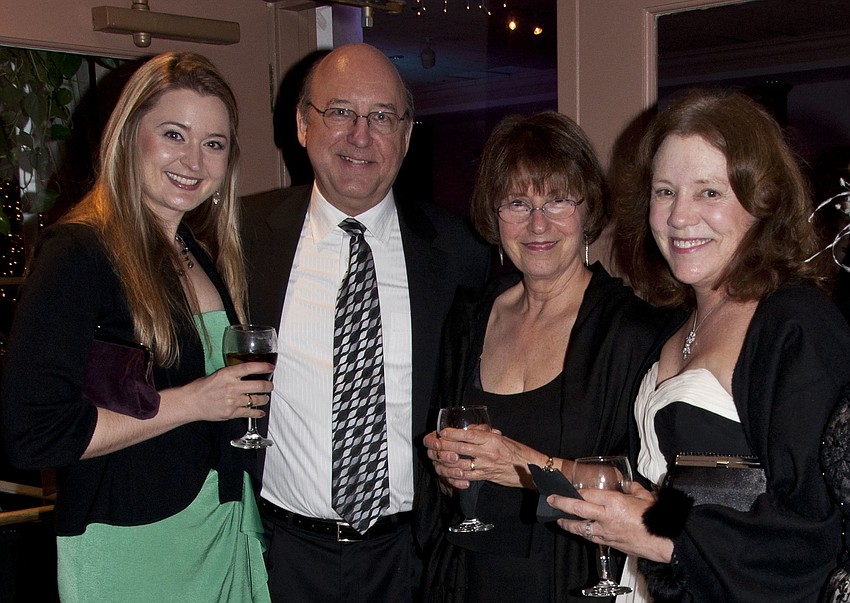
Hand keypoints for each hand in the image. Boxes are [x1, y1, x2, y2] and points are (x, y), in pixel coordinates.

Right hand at [168, 362, 274, 422]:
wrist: (191, 402)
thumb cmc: (201, 387)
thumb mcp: (217, 374)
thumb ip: (232, 374)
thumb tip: (248, 374)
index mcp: (227, 374)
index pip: (250, 368)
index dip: (263, 367)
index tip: (271, 367)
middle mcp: (232, 386)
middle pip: (258, 385)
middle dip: (268, 386)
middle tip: (270, 386)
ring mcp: (233, 401)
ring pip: (256, 400)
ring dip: (264, 399)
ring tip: (265, 398)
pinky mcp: (231, 412)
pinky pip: (249, 413)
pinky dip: (257, 413)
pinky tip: (260, 412)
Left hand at [424, 426, 537, 489]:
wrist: (530, 468)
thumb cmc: (517, 451)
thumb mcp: (502, 437)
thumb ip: (486, 433)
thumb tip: (471, 429)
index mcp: (491, 439)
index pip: (468, 434)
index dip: (453, 433)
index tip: (443, 431)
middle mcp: (487, 451)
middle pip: (461, 448)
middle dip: (445, 446)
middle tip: (435, 443)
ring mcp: (486, 465)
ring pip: (461, 463)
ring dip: (447, 461)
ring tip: (438, 458)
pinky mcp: (486, 476)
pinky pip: (468, 476)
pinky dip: (457, 474)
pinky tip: (449, 472)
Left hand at [547, 481, 673, 562]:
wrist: (664, 541)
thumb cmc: (656, 518)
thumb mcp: (644, 496)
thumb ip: (631, 488)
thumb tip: (626, 484)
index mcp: (614, 502)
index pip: (587, 494)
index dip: (573, 491)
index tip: (565, 488)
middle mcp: (606, 517)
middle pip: (577, 509)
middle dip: (561, 504)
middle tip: (551, 500)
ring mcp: (606, 532)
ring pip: (581, 528)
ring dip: (568, 523)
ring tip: (560, 519)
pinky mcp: (610, 544)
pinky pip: (592, 538)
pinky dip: (583, 533)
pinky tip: (579, 531)